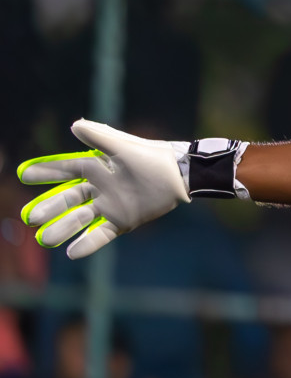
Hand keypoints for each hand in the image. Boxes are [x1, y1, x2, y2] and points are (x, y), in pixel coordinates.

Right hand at [16, 120, 189, 259]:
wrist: (179, 174)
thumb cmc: (152, 155)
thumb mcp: (123, 145)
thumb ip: (100, 136)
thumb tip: (75, 125)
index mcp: (96, 167)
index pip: (65, 170)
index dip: (45, 172)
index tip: (23, 174)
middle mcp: (98, 188)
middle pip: (68, 199)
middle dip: (49, 207)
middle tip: (31, 217)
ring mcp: (109, 205)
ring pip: (80, 218)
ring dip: (63, 228)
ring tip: (44, 240)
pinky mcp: (123, 220)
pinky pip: (102, 233)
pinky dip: (88, 243)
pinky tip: (72, 252)